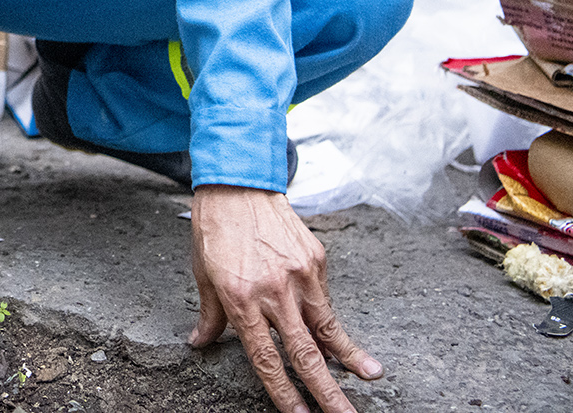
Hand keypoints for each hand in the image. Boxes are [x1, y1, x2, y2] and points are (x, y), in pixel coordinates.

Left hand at [188, 184, 383, 412]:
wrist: (238, 182)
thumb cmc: (215, 228)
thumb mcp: (202, 274)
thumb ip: (210, 314)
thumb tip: (200, 343)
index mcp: (241, 299)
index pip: (266, 358)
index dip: (283, 391)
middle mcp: (273, 292)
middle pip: (305, 353)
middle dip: (326, 391)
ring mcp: (298, 275)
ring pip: (328, 328)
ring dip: (350, 357)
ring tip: (372, 377)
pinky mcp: (315, 259)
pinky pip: (326, 300)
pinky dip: (335, 323)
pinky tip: (349, 344)